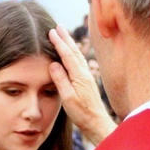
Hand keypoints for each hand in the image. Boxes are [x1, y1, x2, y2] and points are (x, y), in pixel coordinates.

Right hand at [48, 25, 115, 146]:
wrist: (97, 123)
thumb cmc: (82, 113)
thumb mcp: (68, 98)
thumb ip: (61, 80)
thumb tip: (54, 64)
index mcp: (79, 76)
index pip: (67, 55)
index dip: (59, 43)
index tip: (51, 31)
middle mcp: (85, 73)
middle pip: (74, 51)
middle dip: (66, 38)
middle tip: (58, 26)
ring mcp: (87, 77)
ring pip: (77, 56)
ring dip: (70, 44)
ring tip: (64, 35)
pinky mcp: (87, 81)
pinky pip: (79, 62)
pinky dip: (74, 53)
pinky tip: (72, 54)